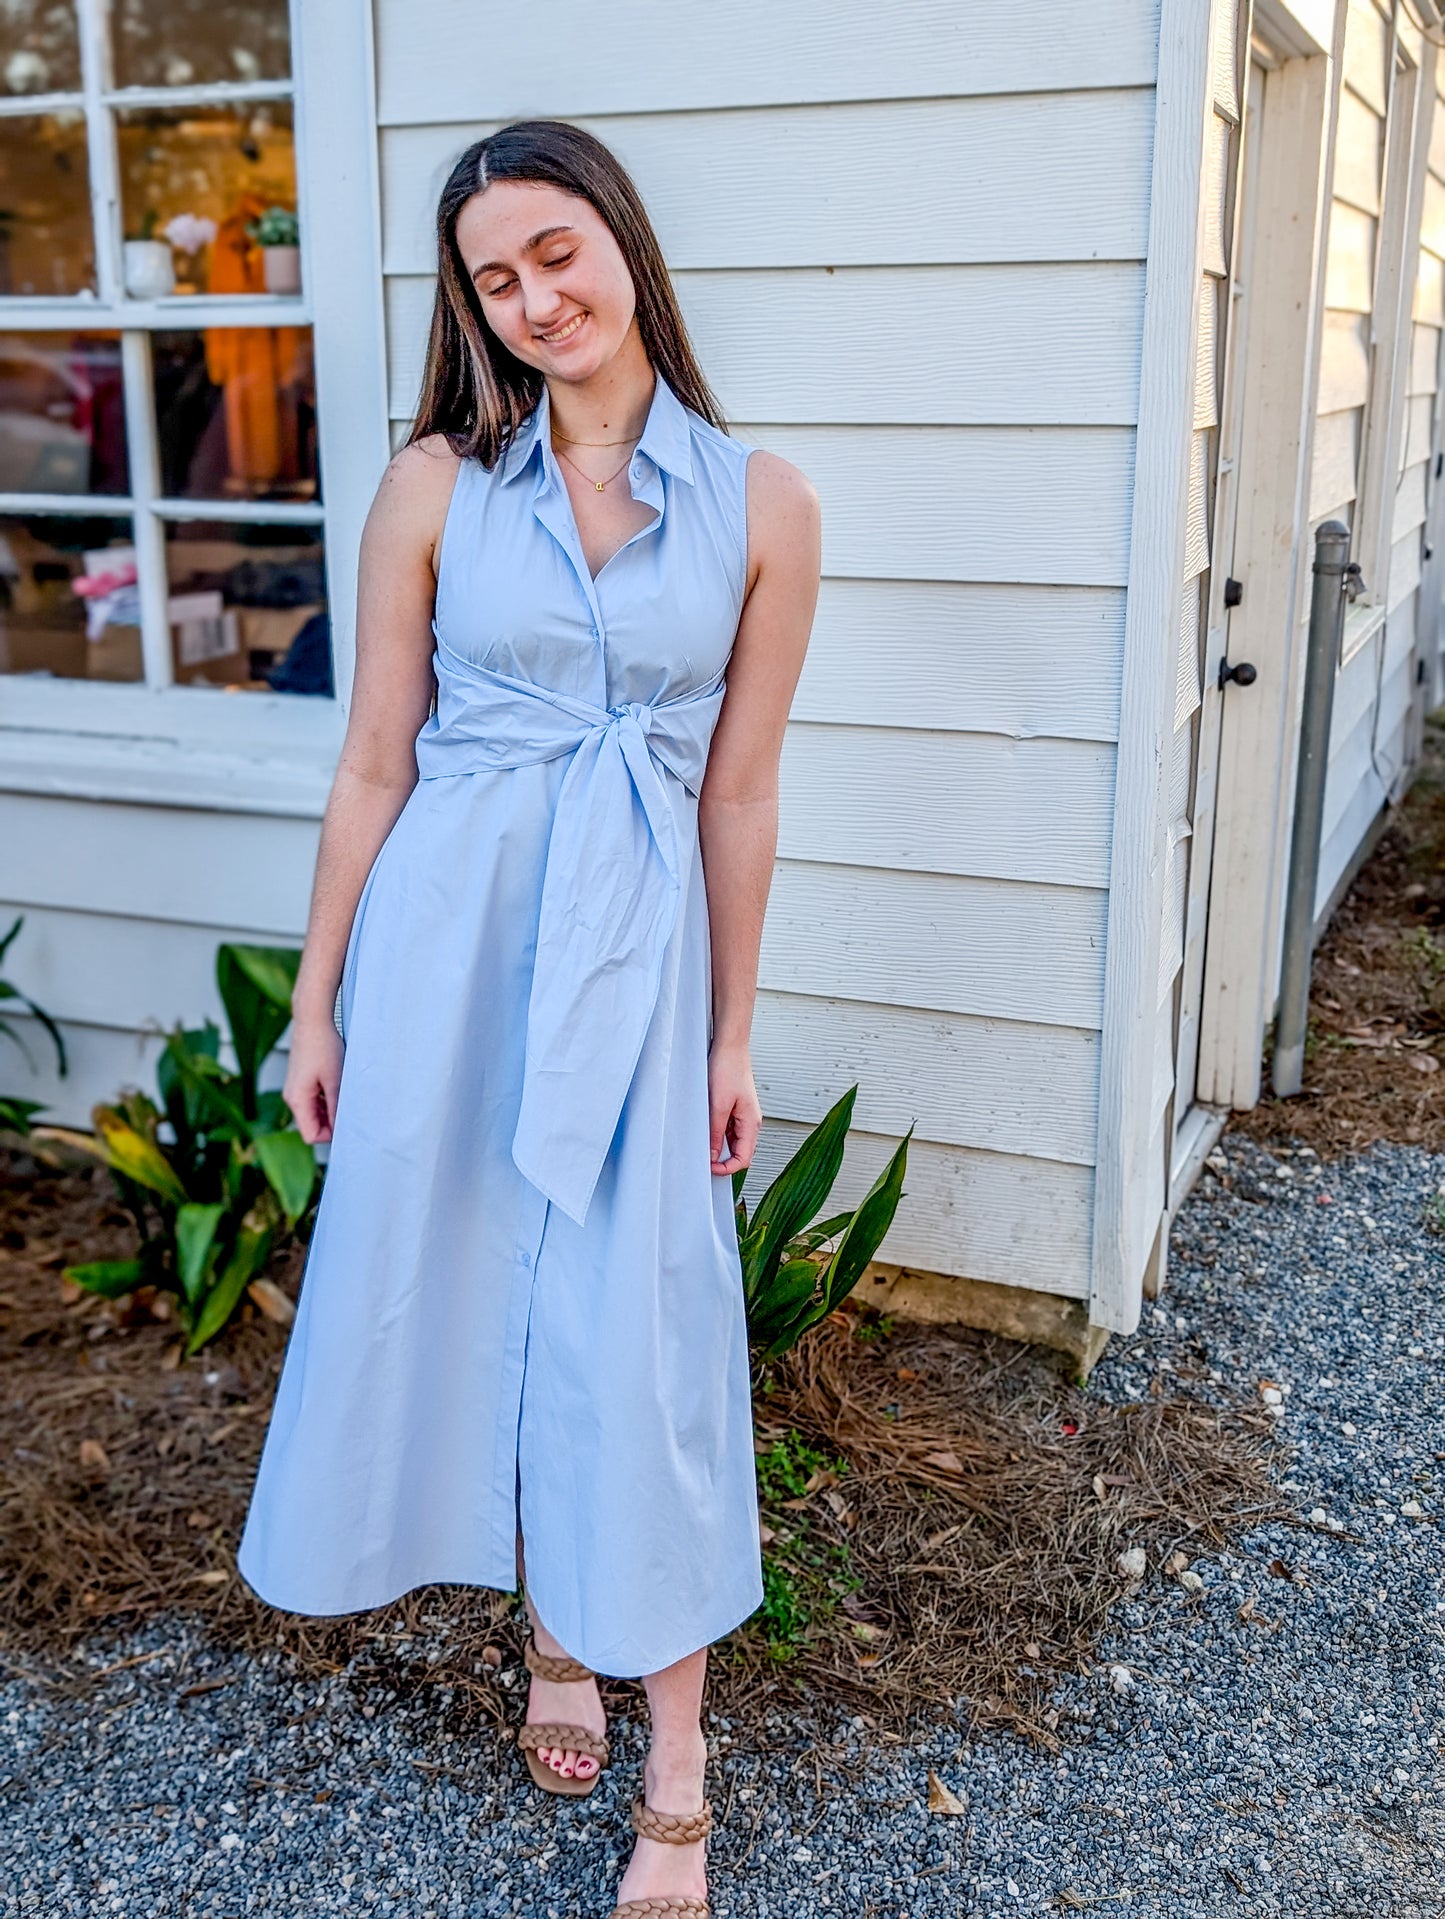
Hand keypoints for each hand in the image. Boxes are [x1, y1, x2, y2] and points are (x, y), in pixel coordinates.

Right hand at [283, 1013, 344, 1144]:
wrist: (312, 1021)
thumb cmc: (323, 1046)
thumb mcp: (335, 1079)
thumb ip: (337, 1106)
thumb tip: (342, 1128)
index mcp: (297, 1100)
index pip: (311, 1135)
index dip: (331, 1135)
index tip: (349, 1123)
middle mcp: (292, 1097)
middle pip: (311, 1126)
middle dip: (331, 1123)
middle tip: (351, 1109)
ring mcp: (294, 1090)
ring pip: (313, 1114)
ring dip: (330, 1111)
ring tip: (345, 1094)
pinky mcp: (299, 1082)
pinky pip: (312, 1101)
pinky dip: (325, 1100)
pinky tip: (338, 1087)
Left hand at [707, 1036, 761, 1176]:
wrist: (730, 1047)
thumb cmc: (728, 1069)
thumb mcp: (718, 1105)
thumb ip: (715, 1132)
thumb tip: (712, 1155)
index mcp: (751, 1123)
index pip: (744, 1159)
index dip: (727, 1168)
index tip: (709, 1168)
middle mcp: (750, 1122)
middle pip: (740, 1153)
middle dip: (723, 1160)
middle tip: (703, 1158)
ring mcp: (743, 1115)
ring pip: (733, 1142)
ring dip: (719, 1146)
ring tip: (702, 1141)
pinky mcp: (735, 1108)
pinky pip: (728, 1129)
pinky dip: (717, 1133)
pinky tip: (706, 1127)